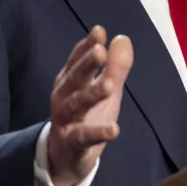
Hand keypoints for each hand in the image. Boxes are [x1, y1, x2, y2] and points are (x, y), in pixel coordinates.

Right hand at [48, 26, 133, 185]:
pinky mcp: (72, 142)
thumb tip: (122, 38)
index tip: (99, 31)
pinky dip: (98, 133)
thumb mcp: (104, 89)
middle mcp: (64, 97)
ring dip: (92, 94)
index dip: (87, 46)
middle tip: (100, 52)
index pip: (77, 60)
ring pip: (76, 105)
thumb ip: (114, 66)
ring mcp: (65, 120)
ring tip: (110, 86)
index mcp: (70, 81)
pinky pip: (84, 137)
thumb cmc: (87, 114)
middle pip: (74, 78)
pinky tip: (115, 129)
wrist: (66, 156)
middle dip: (86, 64)